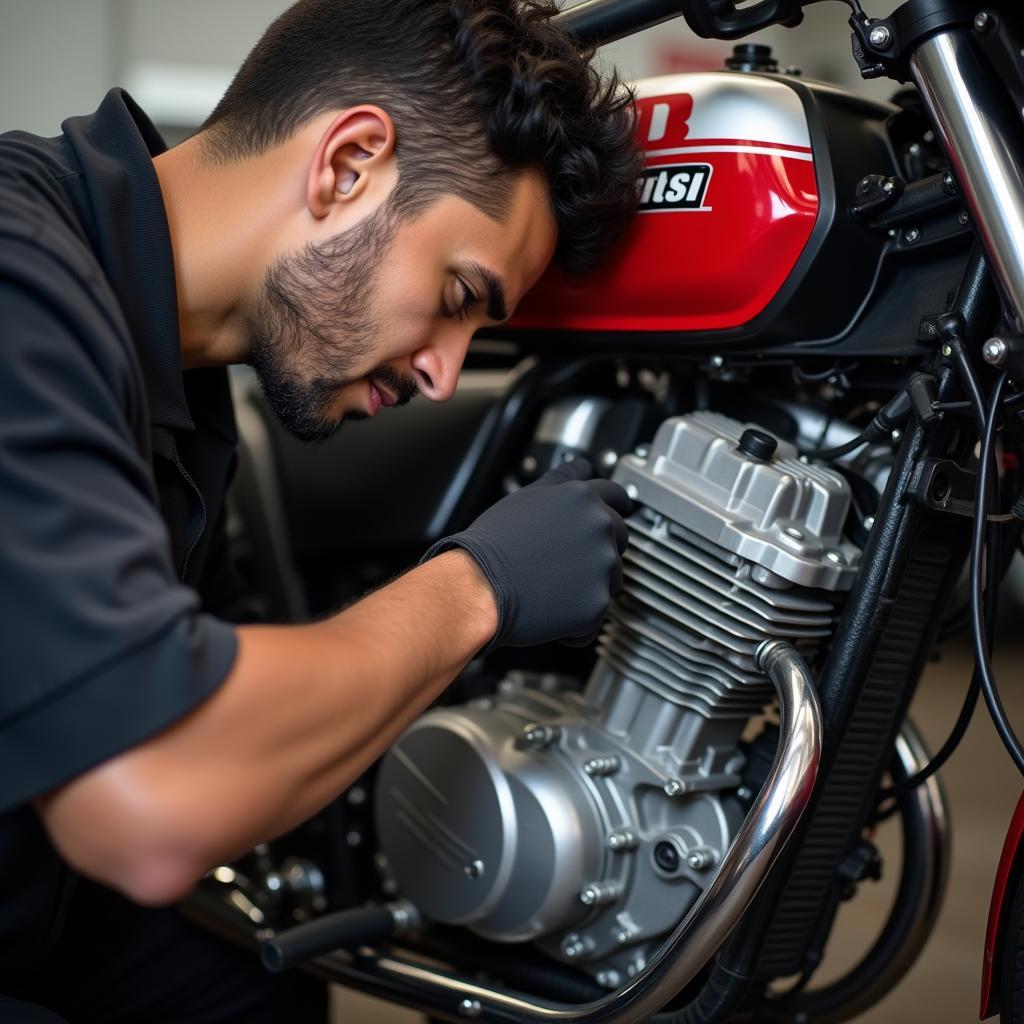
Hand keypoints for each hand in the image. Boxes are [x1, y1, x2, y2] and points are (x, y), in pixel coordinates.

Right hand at [421, 457, 630, 649]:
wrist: (479, 586)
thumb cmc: (494, 545)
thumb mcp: (526, 497)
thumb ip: (561, 479)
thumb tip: (580, 467)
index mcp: (583, 499)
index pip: (617, 497)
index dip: (614, 507)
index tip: (615, 513)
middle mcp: (599, 528)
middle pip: (620, 538)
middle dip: (598, 549)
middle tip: (564, 560)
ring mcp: (602, 566)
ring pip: (611, 576)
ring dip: (589, 583)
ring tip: (552, 584)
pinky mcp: (597, 603)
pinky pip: (596, 612)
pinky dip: (578, 617)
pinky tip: (552, 606)